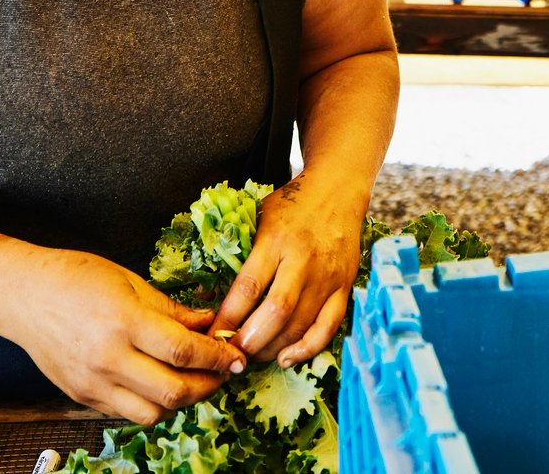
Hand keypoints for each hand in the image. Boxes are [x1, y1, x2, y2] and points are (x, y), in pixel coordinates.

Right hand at [1, 247, 245, 424]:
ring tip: (194, 381)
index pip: (184, 351)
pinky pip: (128, 412)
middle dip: (210, 385)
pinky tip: (161, 383)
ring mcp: (93, 384)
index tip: (238, 356)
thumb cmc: (74, 277)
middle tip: (224, 373)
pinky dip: (152, 404)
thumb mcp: (129, 281)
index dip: (218, 358)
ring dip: (182, 402)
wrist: (21, 295)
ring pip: (153, 414)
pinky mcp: (82, 397)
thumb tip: (209, 324)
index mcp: (123, 322)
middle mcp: (108, 359)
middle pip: (174, 392)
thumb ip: (171, 309)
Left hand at [213, 174, 365, 364]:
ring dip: (273, 349)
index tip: (212, 337)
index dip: (228, 319)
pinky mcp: (344, 286)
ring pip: (300, 325)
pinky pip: (327, 327)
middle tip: (231, 356)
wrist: (338, 189)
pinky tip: (286, 359)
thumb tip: (204, 299)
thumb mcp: (256, 219)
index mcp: (275, 240)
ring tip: (252, 357)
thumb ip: (234, 256)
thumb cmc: (291, 206)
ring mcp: (327, 276)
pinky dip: (307, 349)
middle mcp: (303, 260)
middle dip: (250, 341)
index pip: (248, 287)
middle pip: (276, 312)